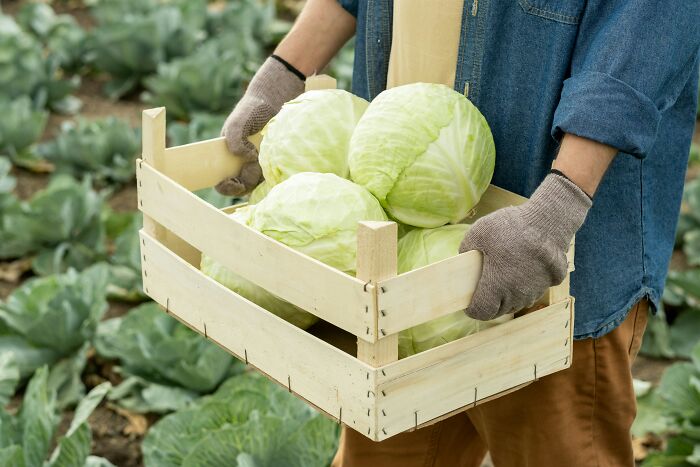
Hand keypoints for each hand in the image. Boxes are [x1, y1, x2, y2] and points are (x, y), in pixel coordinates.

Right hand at [215, 56, 304, 195]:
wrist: (274, 101)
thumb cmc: (251, 111)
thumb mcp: (237, 123)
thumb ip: (235, 140)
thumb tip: (248, 158)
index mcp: (228, 158)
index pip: (222, 183)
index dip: (226, 187)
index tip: (233, 183)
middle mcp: (243, 165)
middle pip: (242, 187)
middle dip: (244, 182)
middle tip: (251, 167)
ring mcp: (260, 165)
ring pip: (258, 184)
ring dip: (258, 177)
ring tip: (260, 158)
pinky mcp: (276, 164)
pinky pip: (273, 177)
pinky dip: (273, 175)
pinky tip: (274, 162)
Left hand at [459, 173, 591, 319]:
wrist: (547, 222)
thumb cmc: (510, 228)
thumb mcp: (477, 234)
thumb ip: (466, 250)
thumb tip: (463, 259)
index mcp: (496, 287)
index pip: (481, 313)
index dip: (472, 309)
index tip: (469, 300)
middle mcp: (516, 295)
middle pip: (498, 311)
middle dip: (488, 304)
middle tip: (483, 287)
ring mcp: (534, 291)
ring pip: (516, 303)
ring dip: (506, 296)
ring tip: (502, 276)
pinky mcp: (548, 284)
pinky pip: (531, 292)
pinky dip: (523, 287)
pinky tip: (520, 269)